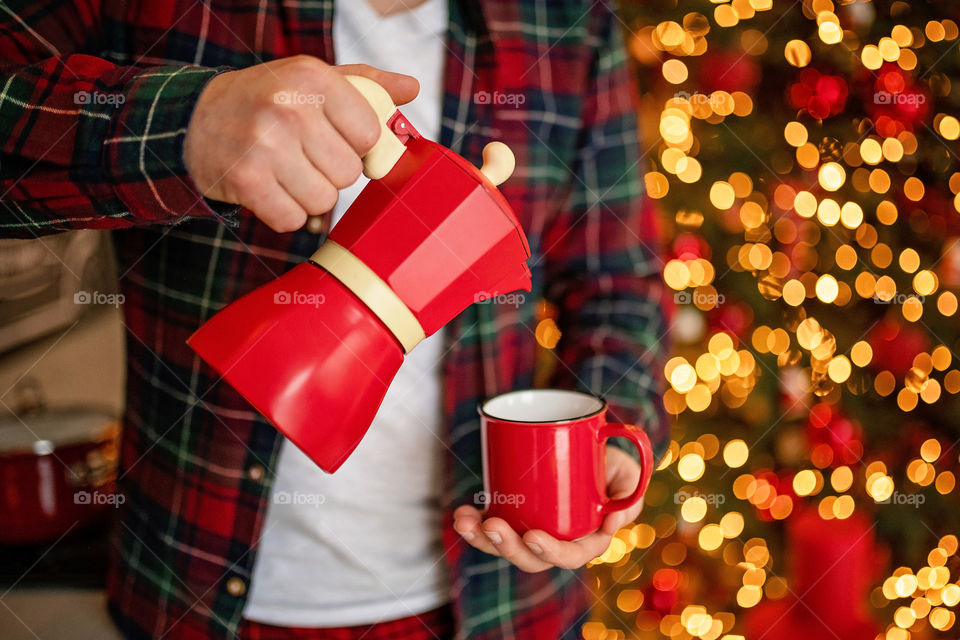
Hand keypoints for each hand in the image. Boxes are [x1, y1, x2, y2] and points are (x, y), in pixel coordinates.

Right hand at [183, 56, 418, 231]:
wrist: (194, 119)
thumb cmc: (267, 101)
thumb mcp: (311, 79)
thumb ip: (366, 85)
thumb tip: (412, 88)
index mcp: (312, 77)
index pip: (369, 135)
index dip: (354, 145)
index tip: (330, 137)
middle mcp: (289, 107)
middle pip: (348, 173)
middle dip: (329, 172)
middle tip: (301, 155)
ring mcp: (266, 145)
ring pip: (325, 200)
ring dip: (307, 195)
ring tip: (284, 172)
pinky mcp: (247, 180)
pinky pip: (294, 219)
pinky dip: (284, 213)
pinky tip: (268, 190)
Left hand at [453, 447, 644, 572]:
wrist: (591, 450)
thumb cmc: (613, 466)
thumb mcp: (629, 475)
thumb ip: (629, 494)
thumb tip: (610, 523)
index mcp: (587, 539)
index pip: (570, 556)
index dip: (551, 552)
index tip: (533, 536)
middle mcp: (556, 541)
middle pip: (530, 557)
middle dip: (507, 546)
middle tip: (491, 525)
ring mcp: (531, 530)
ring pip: (504, 546)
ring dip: (480, 538)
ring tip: (464, 520)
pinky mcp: (513, 516)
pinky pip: (489, 528)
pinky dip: (473, 523)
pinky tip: (462, 514)